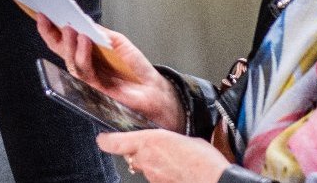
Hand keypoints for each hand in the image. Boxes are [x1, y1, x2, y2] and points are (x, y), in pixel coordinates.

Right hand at [35, 14, 182, 130]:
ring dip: (69, 43)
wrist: (154, 90)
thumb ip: (101, 33)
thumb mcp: (118, 43)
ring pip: (71, 61)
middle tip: (48, 18)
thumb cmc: (137, 69)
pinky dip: (84, 54)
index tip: (42, 14)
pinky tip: (85, 41)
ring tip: (71, 28)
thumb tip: (85, 21)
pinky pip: (86, 71)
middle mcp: (85, 66)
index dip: (50, 30)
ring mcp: (89, 77)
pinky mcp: (97, 87)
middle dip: (51, 34)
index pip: (63, 41)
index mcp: (87, 54)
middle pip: (61, 51)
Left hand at [98, 130, 229, 182]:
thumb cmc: (203, 159)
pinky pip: (156, 177)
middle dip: (141, 153)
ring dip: (154, 164)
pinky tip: (177, 171)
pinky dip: (163, 174)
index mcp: (149, 141)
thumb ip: (168, 140)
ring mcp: (152, 176)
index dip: (106, 141)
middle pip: (132, 155)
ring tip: (174, 161)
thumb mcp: (184, 139)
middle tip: (157, 150)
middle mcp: (146, 159)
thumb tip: (168, 144)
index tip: (102, 139)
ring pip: (145, 168)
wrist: (214, 180)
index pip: (115, 142)